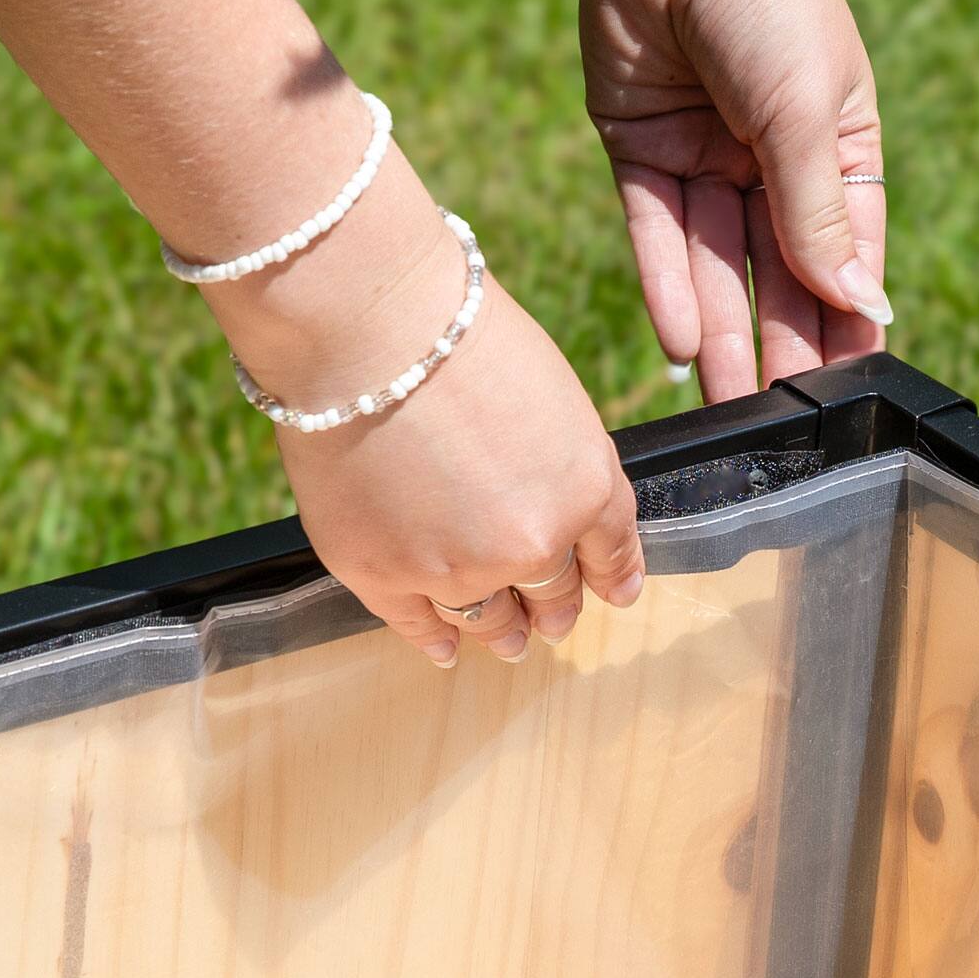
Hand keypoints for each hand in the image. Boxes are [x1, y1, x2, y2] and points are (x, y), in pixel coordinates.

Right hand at [204, 177, 642, 667]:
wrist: (366, 327)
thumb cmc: (460, 333)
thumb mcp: (555, 393)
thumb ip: (570, 462)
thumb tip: (566, 505)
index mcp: (586, 491)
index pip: (611, 555)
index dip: (611, 579)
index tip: (611, 595)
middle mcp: (530, 545)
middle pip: (553, 597)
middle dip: (555, 609)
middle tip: (552, 621)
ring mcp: (456, 568)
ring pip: (489, 622)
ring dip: (504, 634)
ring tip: (507, 642)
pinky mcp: (383, 575)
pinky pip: (418, 626)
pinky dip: (435, 642)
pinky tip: (444, 650)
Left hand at [578, 0, 887, 401]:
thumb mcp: (805, 114)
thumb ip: (820, 217)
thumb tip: (862, 306)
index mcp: (837, 153)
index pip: (843, 260)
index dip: (843, 324)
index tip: (847, 394)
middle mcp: (771, 164)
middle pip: (774, 275)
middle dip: (775, 345)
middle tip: (774, 423)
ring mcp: (704, 158)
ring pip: (712, 264)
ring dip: (717, 333)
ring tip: (720, 403)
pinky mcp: (640, 148)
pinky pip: (654, 231)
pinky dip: (664, 283)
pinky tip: (677, 341)